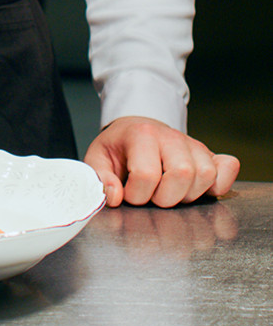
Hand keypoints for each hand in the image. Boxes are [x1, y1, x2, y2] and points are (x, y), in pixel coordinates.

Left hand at [84, 116, 239, 207]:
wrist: (137, 128)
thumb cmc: (119, 147)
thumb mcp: (98, 158)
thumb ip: (100, 179)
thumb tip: (115, 197)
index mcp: (141, 135)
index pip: (147, 175)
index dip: (137, 194)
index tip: (130, 194)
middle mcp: (171, 137)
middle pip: (182, 174)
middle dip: (165, 197)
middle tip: (153, 196)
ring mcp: (193, 145)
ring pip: (205, 175)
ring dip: (188, 194)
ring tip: (171, 192)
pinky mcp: (209, 154)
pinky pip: (227, 168)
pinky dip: (219, 184)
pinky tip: (200, 190)